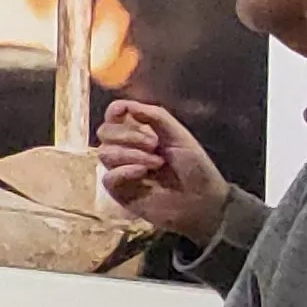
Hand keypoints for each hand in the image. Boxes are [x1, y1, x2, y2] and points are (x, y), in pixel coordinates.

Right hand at [98, 99, 234, 244]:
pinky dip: (124, 171)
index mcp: (141, 132)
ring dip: (131, 154)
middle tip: (154, 144)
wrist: (202, 200)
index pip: (115, 116)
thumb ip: (154, 116)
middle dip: (127, 135)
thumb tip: (126, 106)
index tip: (122, 112)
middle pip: (105, 132)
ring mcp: (122, 170)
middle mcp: (127, 149)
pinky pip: (108, 176)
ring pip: (105, 153)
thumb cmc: (195, 167)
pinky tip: (142, 173)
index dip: (115, 111)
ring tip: (156, 163)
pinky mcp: (120, 191)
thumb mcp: (178, 135)